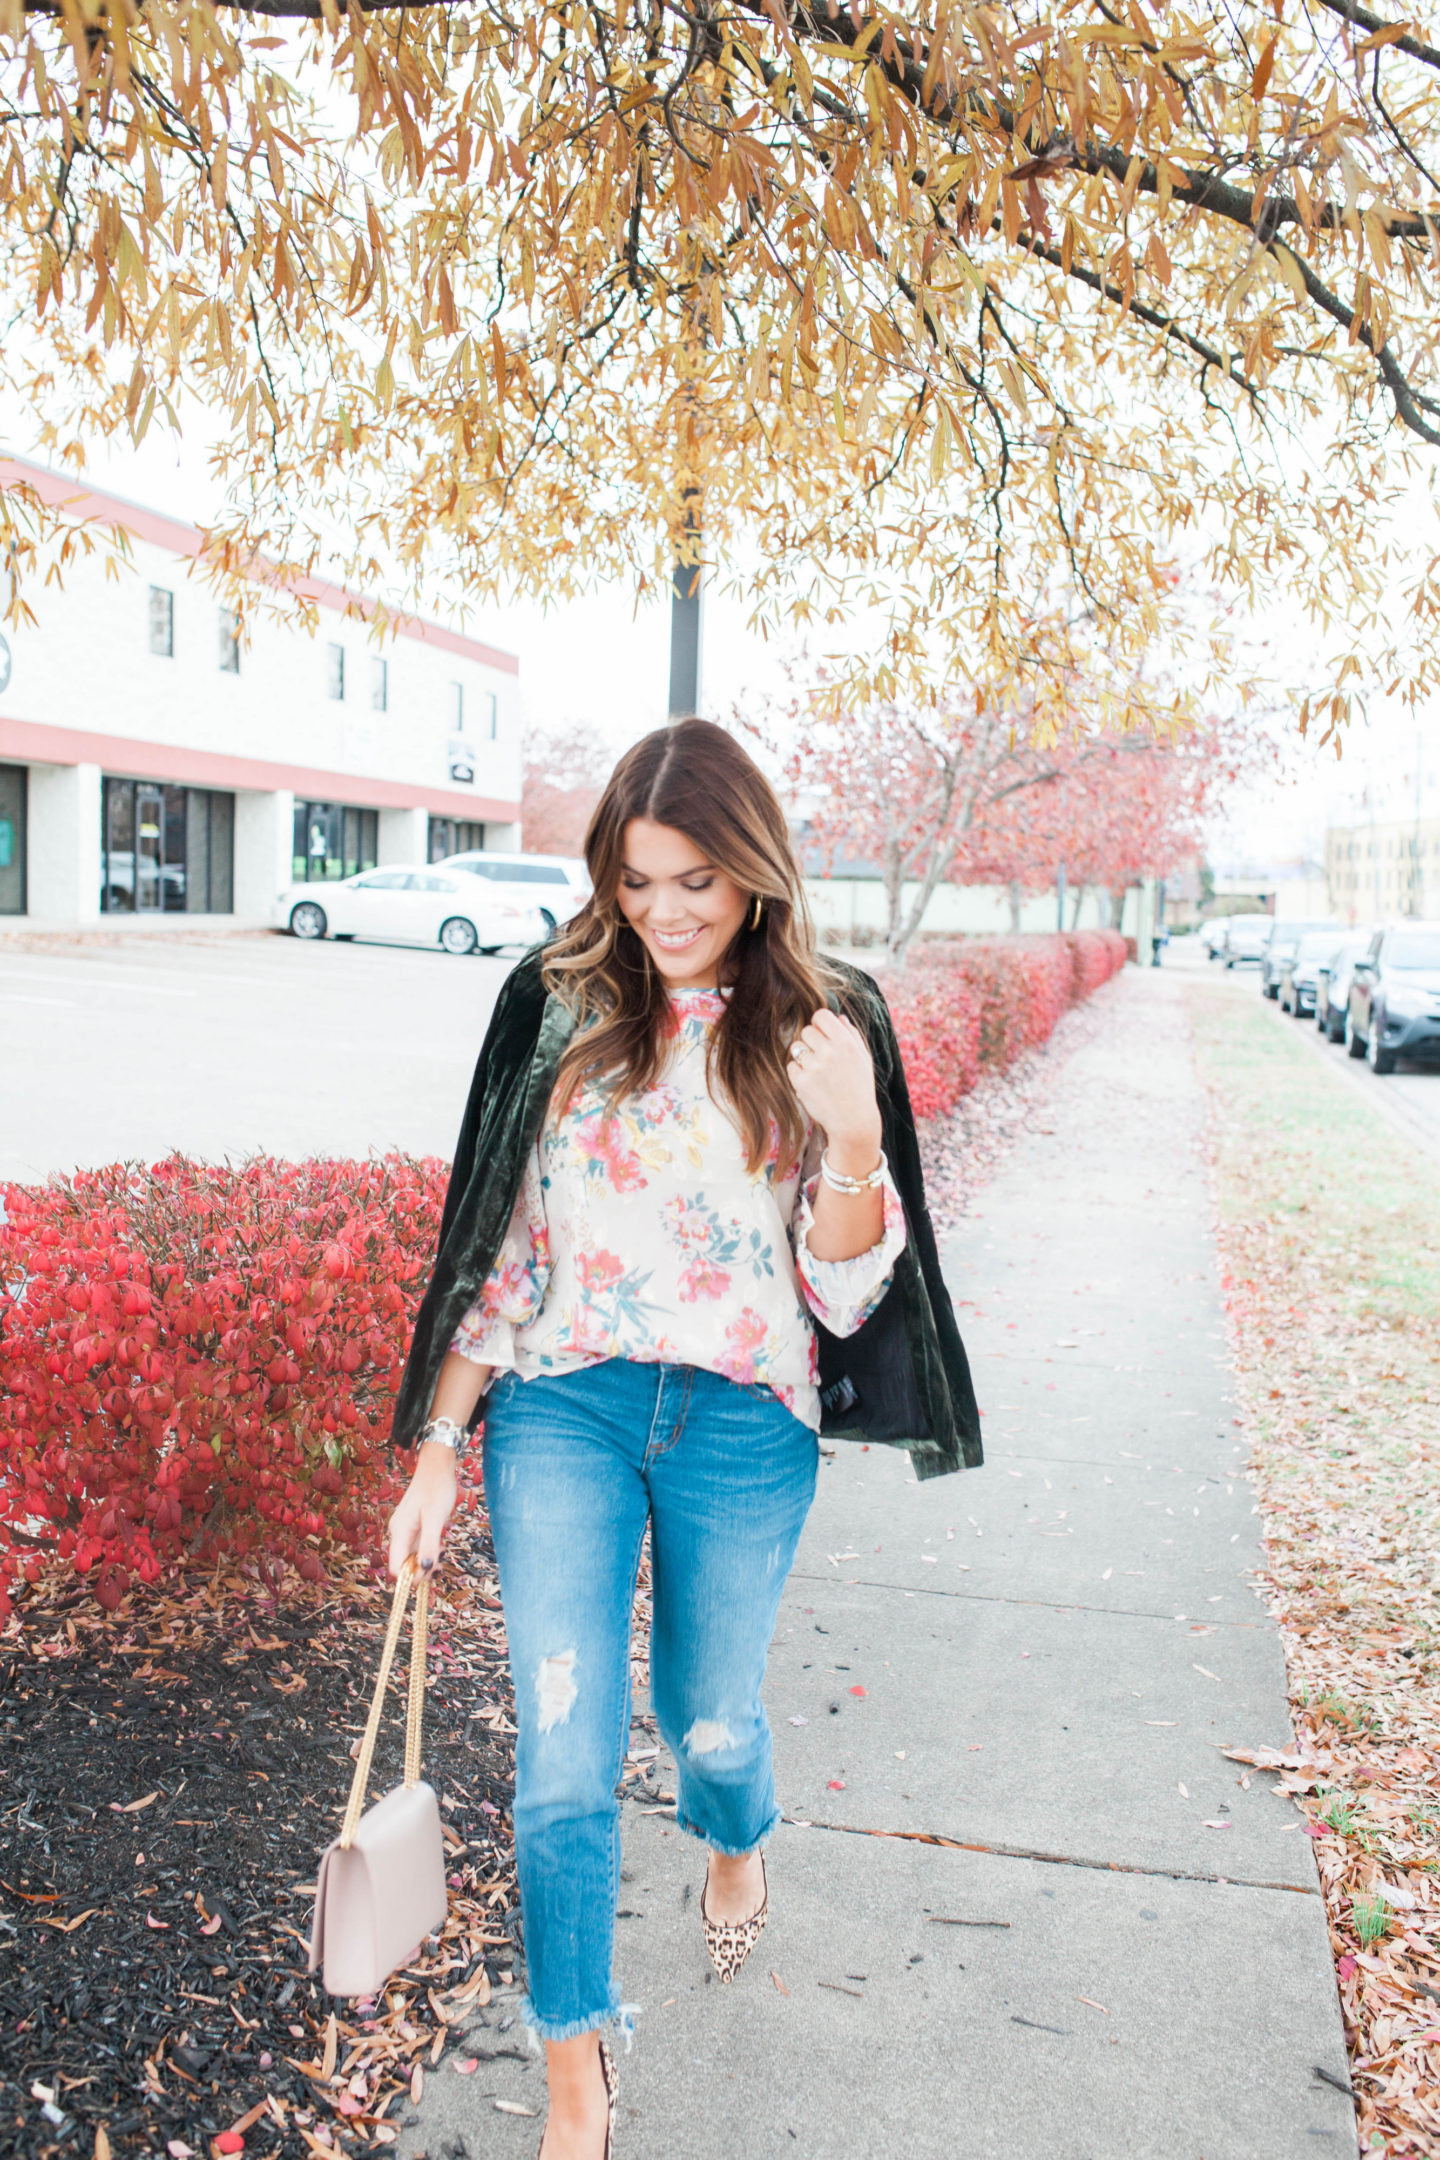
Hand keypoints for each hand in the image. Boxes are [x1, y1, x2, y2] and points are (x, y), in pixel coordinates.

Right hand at [386, 1443, 458, 1578]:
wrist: (437, 1466)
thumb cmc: (437, 1489)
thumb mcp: (435, 1518)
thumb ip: (429, 1544)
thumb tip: (423, 1569)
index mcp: (399, 1532)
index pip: (396, 1568)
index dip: (411, 1576)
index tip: (430, 1572)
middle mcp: (398, 1532)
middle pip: (404, 1563)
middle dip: (421, 1568)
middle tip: (441, 1562)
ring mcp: (405, 1529)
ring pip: (412, 1555)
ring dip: (426, 1559)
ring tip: (443, 1551)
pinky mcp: (413, 1526)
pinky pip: (417, 1546)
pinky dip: (428, 1549)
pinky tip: (440, 1544)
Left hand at [786, 1008, 882, 1168]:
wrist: (853, 1120)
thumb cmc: (860, 1088)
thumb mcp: (864, 1059)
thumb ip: (852, 1035)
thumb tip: (839, 1017)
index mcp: (846, 1043)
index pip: (821, 1015)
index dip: (820, 1023)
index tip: (822, 1032)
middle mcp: (829, 1052)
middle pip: (807, 1030)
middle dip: (811, 1041)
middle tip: (821, 1057)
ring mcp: (814, 1067)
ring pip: (796, 1047)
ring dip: (803, 1056)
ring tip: (817, 1071)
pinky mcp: (801, 1082)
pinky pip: (791, 1066)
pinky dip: (798, 1073)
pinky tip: (812, 1082)